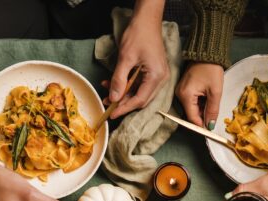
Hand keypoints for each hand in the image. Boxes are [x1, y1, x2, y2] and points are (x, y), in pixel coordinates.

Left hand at [107, 3, 168, 118]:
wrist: (147, 19)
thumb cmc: (139, 34)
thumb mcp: (125, 58)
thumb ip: (119, 80)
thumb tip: (113, 98)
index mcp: (156, 76)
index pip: (139, 100)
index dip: (124, 108)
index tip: (111, 113)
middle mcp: (160, 79)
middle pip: (140, 99)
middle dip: (123, 103)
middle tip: (107, 104)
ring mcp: (157, 75)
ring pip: (139, 92)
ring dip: (123, 94)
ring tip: (107, 93)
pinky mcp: (152, 72)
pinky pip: (139, 84)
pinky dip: (126, 85)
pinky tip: (112, 83)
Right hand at [175, 62, 223, 128]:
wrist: (207, 54)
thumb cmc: (211, 69)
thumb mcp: (215, 91)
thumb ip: (212, 110)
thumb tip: (210, 125)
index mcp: (185, 95)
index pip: (192, 117)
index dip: (201, 125)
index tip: (210, 130)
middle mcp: (179, 94)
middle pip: (191, 113)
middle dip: (202, 116)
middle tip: (214, 114)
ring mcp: (180, 91)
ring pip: (191, 108)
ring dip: (202, 109)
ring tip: (211, 100)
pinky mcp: (183, 88)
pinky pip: (191, 101)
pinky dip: (199, 103)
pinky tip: (207, 97)